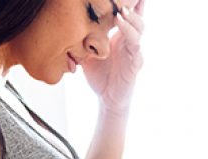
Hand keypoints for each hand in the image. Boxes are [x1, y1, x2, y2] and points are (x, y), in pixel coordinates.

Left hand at [82, 0, 145, 114]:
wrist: (106, 99)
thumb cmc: (99, 75)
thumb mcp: (88, 52)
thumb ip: (84, 38)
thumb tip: (69, 24)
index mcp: (120, 36)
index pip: (127, 16)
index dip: (131, 4)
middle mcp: (130, 41)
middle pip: (137, 17)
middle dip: (132, 6)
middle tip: (123, 0)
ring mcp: (134, 52)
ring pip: (138, 30)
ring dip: (131, 20)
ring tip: (121, 12)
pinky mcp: (135, 64)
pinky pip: (136, 48)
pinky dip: (130, 38)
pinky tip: (122, 31)